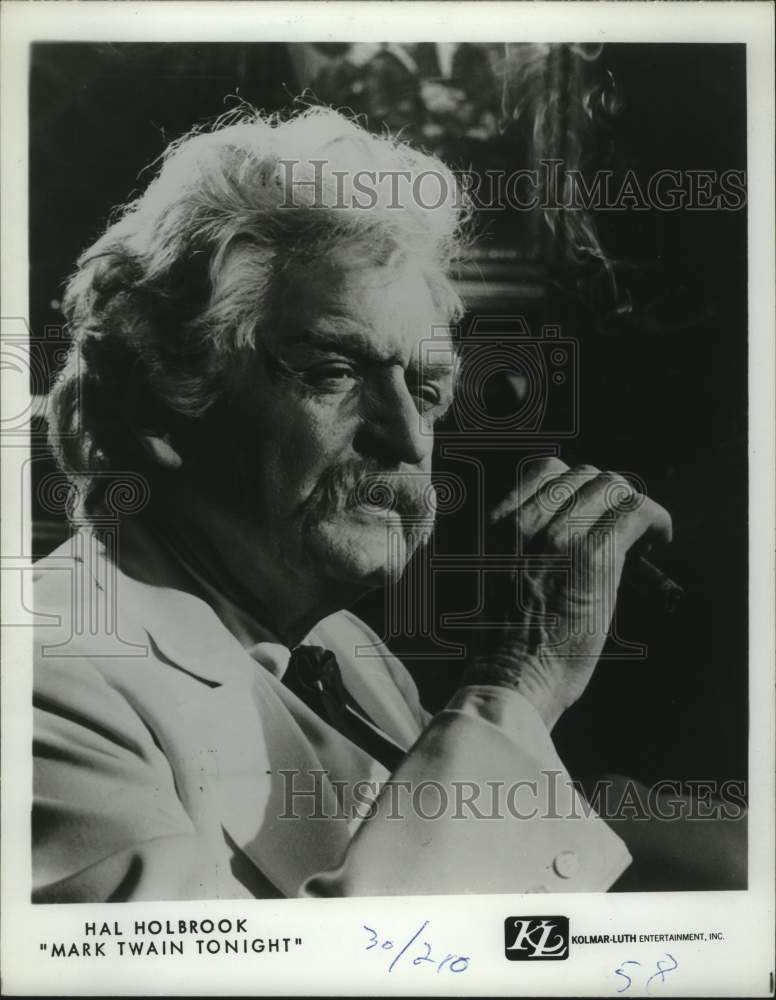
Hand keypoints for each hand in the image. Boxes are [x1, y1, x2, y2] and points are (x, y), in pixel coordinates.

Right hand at [464, 457, 671, 729]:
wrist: (511, 679)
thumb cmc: (506, 643)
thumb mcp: (498, 577)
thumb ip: (523, 543)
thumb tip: (569, 525)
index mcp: (499, 526)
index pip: (546, 470)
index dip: (578, 486)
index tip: (593, 511)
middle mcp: (525, 522)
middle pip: (584, 474)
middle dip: (609, 496)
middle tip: (623, 529)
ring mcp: (557, 536)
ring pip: (611, 486)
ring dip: (632, 507)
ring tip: (642, 537)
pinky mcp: (592, 556)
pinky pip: (635, 512)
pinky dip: (655, 520)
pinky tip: (660, 540)